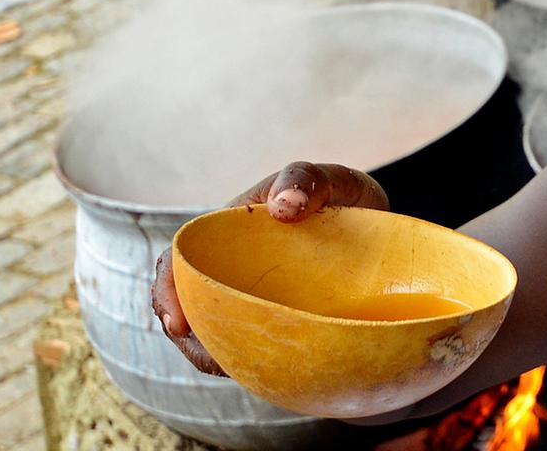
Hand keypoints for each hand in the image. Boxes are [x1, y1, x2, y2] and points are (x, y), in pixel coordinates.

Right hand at [150, 161, 388, 375]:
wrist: (378, 225)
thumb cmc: (341, 196)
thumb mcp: (329, 179)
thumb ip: (306, 180)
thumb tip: (283, 207)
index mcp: (227, 234)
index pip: (179, 262)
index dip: (168, 292)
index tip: (179, 324)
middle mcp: (230, 270)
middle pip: (188, 308)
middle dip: (191, 340)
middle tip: (216, 362)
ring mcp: (250, 298)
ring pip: (217, 334)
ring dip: (221, 354)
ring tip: (246, 367)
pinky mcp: (276, 322)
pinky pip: (252, 346)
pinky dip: (253, 360)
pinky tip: (274, 367)